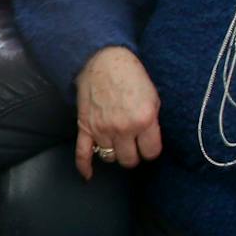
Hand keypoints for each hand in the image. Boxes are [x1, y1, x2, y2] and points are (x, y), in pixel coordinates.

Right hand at [75, 45, 162, 179]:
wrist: (103, 60)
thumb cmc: (130, 75)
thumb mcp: (152, 96)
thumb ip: (152, 121)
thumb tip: (150, 140)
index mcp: (144, 119)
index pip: (151, 152)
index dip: (151, 149)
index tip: (149, 144)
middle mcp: (123, 128)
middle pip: (130, 160)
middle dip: (133, 154)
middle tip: (134, 145)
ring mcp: (102, 129)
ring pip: (110, 158)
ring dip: (114, 153)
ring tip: (117, 144)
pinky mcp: (85, 127)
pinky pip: (82, 154)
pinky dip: (84, 167)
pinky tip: (88, 176)